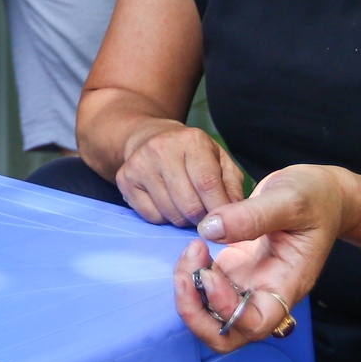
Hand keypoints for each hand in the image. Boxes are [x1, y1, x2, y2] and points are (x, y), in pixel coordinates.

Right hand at [115, 120, 245, 227]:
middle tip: (205, 216)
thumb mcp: (219, 160)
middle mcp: (162, 148)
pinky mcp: (124, 179)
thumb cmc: (191, 154)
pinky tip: (166, 203)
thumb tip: (235, 215)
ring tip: (186, 207)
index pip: (208, 184)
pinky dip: (164, 218)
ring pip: (171, 213)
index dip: (219, 210)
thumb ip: (232, 186)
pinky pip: (151, 216)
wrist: (148, 137)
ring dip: (183, 219)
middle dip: (202, 218)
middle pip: (189, 204)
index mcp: (192, 141)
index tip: (225, 224)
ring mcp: (140, 164)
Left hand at [172, 164, 345, 353]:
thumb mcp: (290, 200)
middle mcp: (264, 292)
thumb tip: (210, 230)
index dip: (226, 309)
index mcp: (286, 284)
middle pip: (226, 334)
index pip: (256, 323)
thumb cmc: (315, 199)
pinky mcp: (233, 270)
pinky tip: (195, 247)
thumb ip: (252, 215)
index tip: (209, 273)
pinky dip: (191, 274)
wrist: (321, 194)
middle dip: (196, 314)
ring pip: (210, 314)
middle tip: (184, 275)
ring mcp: (246, 283)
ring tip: (191, 250)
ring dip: (189, 293)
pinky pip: (205, 288)